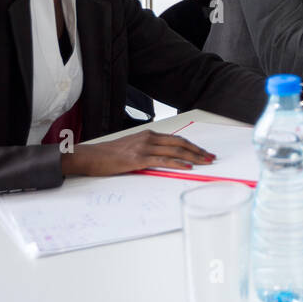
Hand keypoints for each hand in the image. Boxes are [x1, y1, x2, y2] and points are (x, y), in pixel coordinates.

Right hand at [60, 129, 215, 175]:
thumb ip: (148, 151)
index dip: (192, 145)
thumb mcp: (132, 148)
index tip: (203, 152)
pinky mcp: (138, 159)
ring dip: (193, 156)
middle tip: (211, 157)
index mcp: (148, 135)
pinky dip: (178, 163)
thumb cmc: (109, 155)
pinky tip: (188, 166)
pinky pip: (163, 160)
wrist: (91, 156)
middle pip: (180, 143)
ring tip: (205, 162)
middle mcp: (149, 138)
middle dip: (198, 150)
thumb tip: (163, 160)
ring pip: (175, 150)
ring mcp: (144, 148)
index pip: (176, 139)